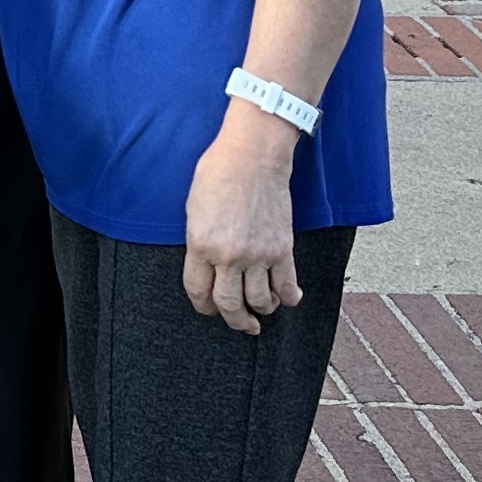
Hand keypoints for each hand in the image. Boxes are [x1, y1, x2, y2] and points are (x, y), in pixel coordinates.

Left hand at [184, 119, 303, 336]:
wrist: (253, 157)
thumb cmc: (218, 174)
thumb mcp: (193, 209)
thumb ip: (198, 242)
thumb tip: (205, 266)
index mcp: (201, 245)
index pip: (199, 290)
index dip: (203, 305)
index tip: (209, 308)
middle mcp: (229, 256)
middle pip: (229, 304)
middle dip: (234, 320)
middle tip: (240, 324)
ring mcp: (257, 255)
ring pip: (259, 301)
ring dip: (261, 311)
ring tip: (261, 310)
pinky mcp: (282, 250)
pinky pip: (286, 286)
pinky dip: (288, 298)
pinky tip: (286, 299)